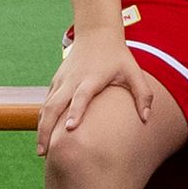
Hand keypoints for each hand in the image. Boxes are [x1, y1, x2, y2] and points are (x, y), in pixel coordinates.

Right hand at [39, 29, 169, 148]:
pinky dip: (42, 119)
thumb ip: (143, 94)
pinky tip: (43, 137)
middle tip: (45, 153)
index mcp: (93, 77)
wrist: (96, 35)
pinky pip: (45, 103)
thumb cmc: (118, 57)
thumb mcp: (134, 71)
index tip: (69, 130)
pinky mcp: (55, 82)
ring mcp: (61, 81)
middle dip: (47, 129)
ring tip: (42, 152)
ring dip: (41, 128)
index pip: (81, 96)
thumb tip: (146, 118)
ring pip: (46, 107)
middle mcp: (73, 80)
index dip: (75, 112)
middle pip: (55, 106)